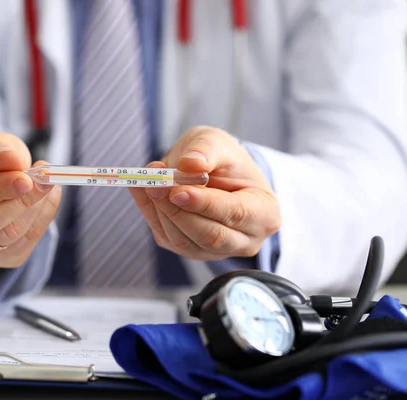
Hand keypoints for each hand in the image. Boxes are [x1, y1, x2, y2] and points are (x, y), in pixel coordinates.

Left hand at [129, 126, 280, 260]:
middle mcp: (245, 239)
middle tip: (154, 183)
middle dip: (177, 210)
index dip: (204, 203)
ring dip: (160, 210)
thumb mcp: (217, 142)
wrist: (212, 170)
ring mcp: (216, 251)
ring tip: (149, 180)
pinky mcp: (189, 250)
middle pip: (208, 235)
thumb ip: (206, 150)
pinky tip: (143, 189)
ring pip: (183, 241)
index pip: (235, 214)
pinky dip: (151, 213)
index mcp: (265, 213)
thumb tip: (190, 164)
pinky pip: (166, 237)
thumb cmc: (222, 158)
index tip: (177, 190)